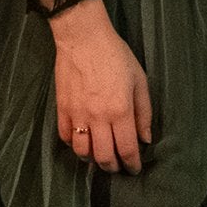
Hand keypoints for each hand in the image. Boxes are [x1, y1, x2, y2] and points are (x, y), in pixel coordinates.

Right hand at [49, 0, 152, 173]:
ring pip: (82, 152)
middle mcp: (98, 118)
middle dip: (113, 166)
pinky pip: (66, 138)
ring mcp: (77, 115)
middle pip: (104, 157)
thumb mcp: (139, 80)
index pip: (127, 149)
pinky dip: (74, 145)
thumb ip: (144, 112)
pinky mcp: (62, 109)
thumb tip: (145, 138)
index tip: (134, 168)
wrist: (83, 39)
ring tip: (100, 156)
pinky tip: (82, 141)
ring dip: (92, 159)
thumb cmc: (115, 56)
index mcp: (120, 111)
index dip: (132, 164)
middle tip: (118, 166)